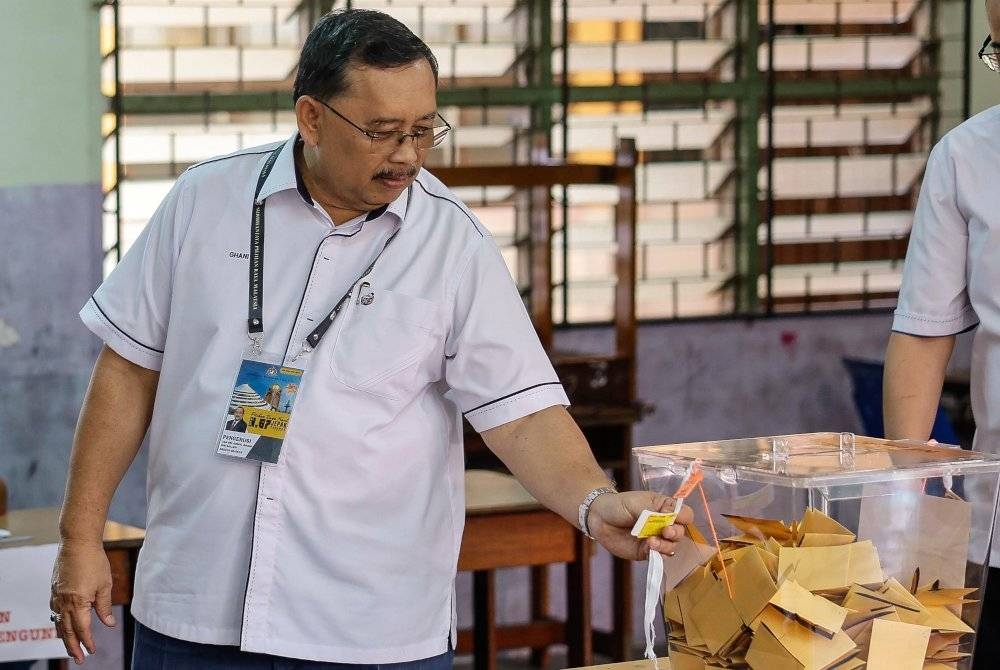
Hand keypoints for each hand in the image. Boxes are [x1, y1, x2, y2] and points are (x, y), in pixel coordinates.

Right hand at [50, 539, 116, 664]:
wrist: (77, 543)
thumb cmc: (94, 561)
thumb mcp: (105, 585)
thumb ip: (105, 606)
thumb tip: (108, 624)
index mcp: (78, 602)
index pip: (82, 629)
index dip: (87, 642)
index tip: (91, 651)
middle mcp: (64, 602)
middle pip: (67, 631)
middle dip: (73, 646)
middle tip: (79, 659)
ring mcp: (56, 596)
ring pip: (58, 623)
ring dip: (64, 637)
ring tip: (71, 648)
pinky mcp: (54, 590)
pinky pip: (54, 612)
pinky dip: (58, 623)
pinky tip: (62, 626)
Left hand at [586, 491, 692, 559]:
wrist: (599, 518)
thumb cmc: (619, 505)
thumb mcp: (638, 502)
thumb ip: (654, 511)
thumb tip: (670, 517)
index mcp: (665, 508)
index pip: (685, 514)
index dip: (683, 517)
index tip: (673, 517)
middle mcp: (664, 525)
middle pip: (681, 532)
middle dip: (675, 533)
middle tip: (666, 531)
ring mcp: (656, 539)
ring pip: (672, 547)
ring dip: (665, 545)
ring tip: (652, 541)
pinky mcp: (646, 552)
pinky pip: (659, 557)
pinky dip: (657, 554)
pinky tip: (649, 547)